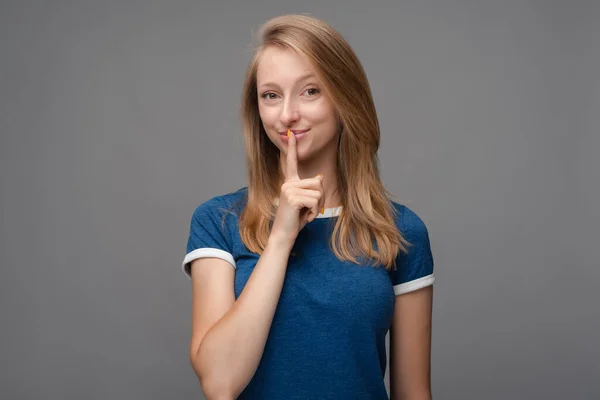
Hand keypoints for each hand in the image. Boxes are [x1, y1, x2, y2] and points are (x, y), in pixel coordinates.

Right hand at [270, 130, 324, 244]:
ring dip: (317, 207)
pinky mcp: (292, 197)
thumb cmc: (294, 220)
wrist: (283, 235)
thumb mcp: (306, 203)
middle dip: (320, 199)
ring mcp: (288, 189)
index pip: (291, 162)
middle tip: (309, 211)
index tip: (291, 134)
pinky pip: (315, 201)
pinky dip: (314, 212)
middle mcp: (287, 183)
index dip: (292, 148)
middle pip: (318, 183)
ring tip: (306, 214)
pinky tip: (304, 218)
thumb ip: (311, 190)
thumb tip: (320, 177)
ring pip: (318, 192)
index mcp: (289, 183)